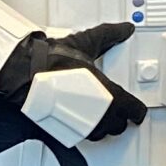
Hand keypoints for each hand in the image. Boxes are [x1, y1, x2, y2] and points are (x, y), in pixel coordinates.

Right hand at [0, 23, 147, 143]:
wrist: (28, 72)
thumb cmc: (54, 61)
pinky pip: (83, 136)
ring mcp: (83, 125)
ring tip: (99, 116)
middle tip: (117, 109)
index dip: (137, 109)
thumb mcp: (88, 42)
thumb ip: (110, 35)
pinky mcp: (66, 131)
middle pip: (119, 125)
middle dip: (119, 117)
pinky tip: (80, 121)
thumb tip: (123, 29)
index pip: (135, 110)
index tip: (136, 108)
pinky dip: (84, 130)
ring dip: (103, 126)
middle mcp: (100, 114)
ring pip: (102, 134)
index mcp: (111, 94)